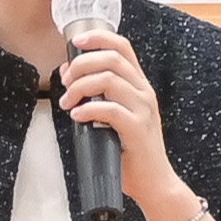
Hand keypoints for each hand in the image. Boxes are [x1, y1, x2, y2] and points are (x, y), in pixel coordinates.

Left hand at [60, 28, 194, 220]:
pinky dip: (88, 109)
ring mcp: (143, 110)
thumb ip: (97, 94)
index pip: (122, 47)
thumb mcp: (115, 116)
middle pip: (111, 59)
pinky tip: (77, 116)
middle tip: (66, 82)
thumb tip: (70, 73)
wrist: (154, 182)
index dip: (99, 38)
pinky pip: (110, 110)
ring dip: (80, 87)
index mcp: (139, 85)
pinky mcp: (137, 129)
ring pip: (108, 80)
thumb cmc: (130, 150)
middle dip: (81, 65)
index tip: (76, 42)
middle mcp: (144, 92)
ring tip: (68, 103)